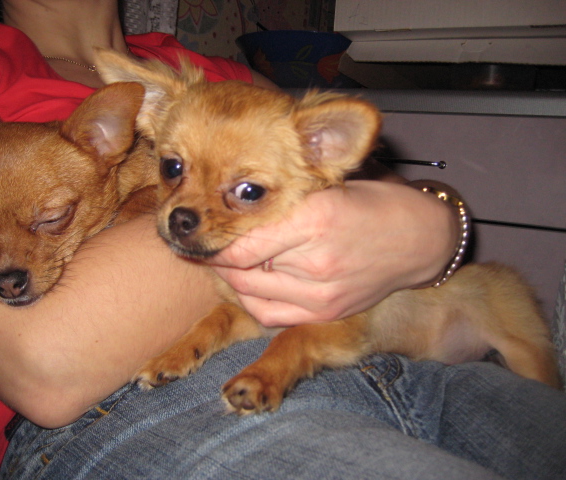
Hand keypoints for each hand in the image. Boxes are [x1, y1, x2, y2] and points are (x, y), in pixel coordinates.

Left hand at [208, 181, 457, 326]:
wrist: (423, 240)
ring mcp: (323, 293)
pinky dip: (249, 301)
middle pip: (240, 269)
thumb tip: (232, 216)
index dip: (213, 240)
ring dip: (229, 279)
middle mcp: (316, 260)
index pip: (242, 241)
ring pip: (249, 293)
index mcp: (315, 218)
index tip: (200, 232)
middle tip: (203, 246)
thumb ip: (283, 204)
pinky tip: (246, 285)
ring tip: (222, 264)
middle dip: (215, 258)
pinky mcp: (327, 312)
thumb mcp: (329, 187)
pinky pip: (269, 314)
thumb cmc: (377, 204)